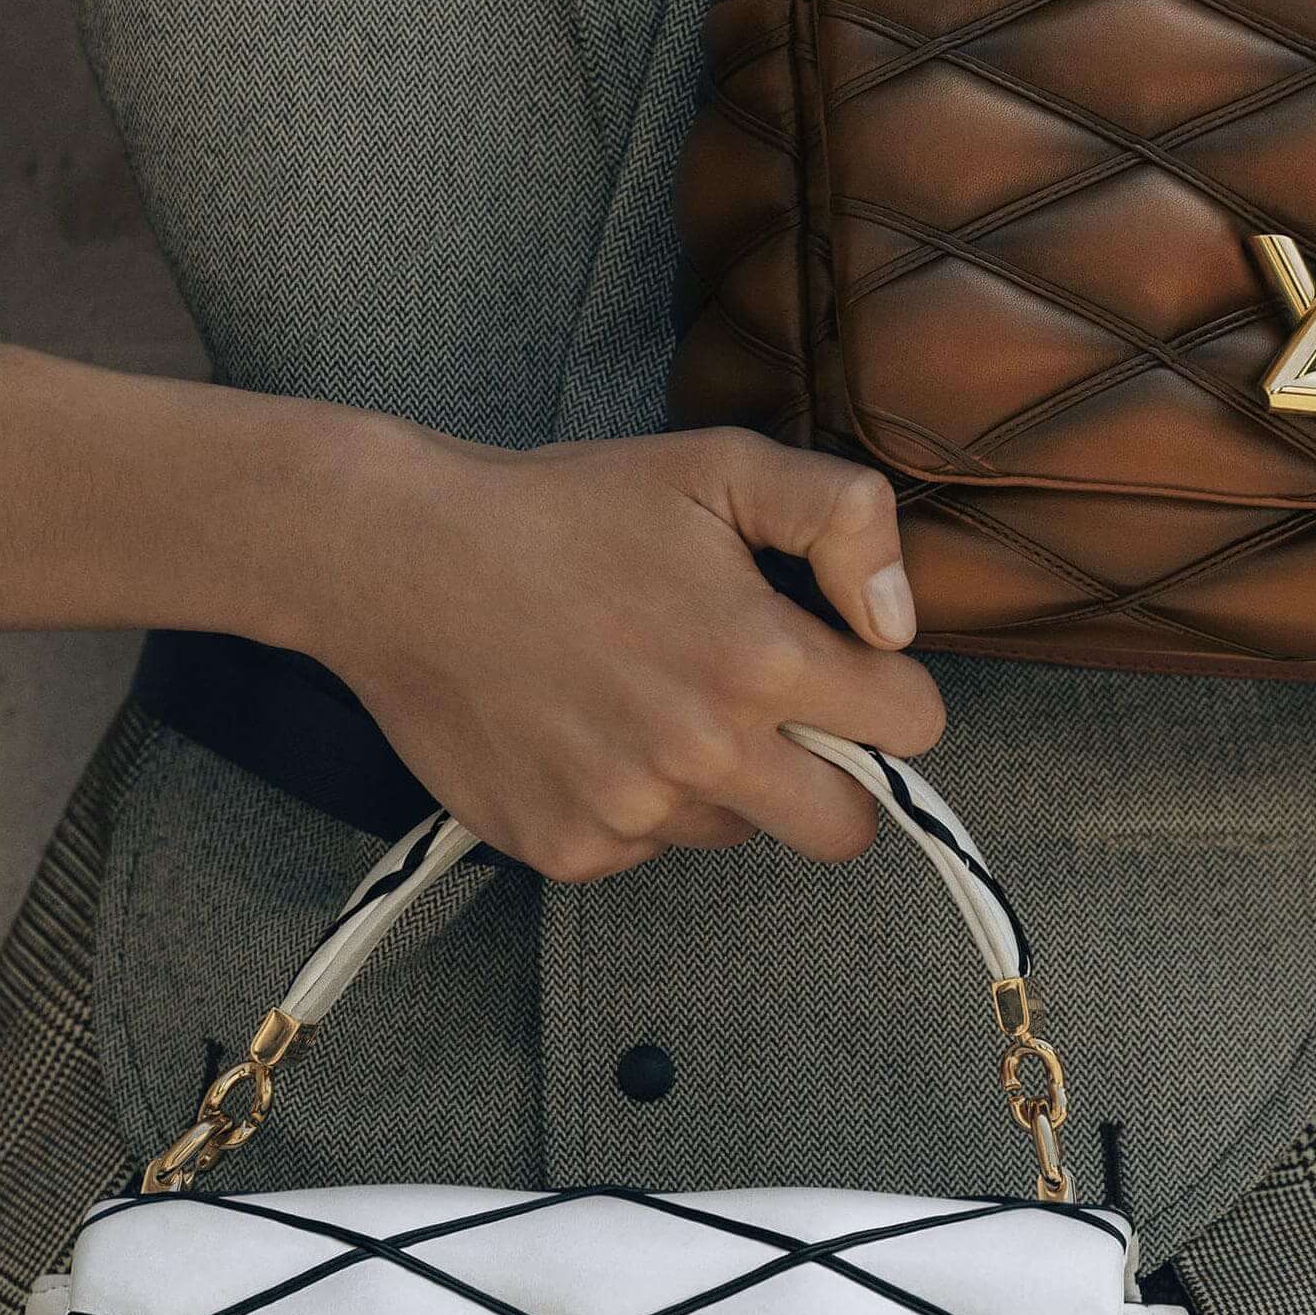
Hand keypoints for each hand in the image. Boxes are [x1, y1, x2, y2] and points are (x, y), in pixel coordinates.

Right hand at [301, 419, 944, 877]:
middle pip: (846, 828)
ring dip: (722, 783)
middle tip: (779, 714)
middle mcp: (704, 753)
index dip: (891, 691)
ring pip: (738, 833)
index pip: (910, 727)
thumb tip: (900, 622)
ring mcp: (631, 811)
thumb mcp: (722, 466)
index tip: (847, 666)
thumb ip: (846, 519)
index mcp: (759, 660)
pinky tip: (588, 727)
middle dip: (837, 777)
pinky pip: (647, 849)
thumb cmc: (570, 506)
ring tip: (650, 694)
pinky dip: (636, 802)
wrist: (405, 560)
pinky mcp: (567, 848)